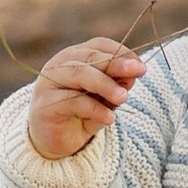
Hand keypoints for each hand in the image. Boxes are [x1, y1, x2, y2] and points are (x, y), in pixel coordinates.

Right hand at [27, 36, 143, 159]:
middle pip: (90, 59)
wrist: (55, 141)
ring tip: (124, 97)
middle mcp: (60, 65)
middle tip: (138, 71)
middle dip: (116, 64)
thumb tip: (134, 72)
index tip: (141, 66)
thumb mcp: (105, 98)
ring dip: (105, 85)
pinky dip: (94, 109)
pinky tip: (110, 118)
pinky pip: (73, 102)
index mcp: (76, 56)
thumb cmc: (82, 114)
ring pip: (80, 75)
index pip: (100, 46)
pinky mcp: (46, 104)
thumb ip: (117, 84)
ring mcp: (50, 83)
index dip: (121, 52)